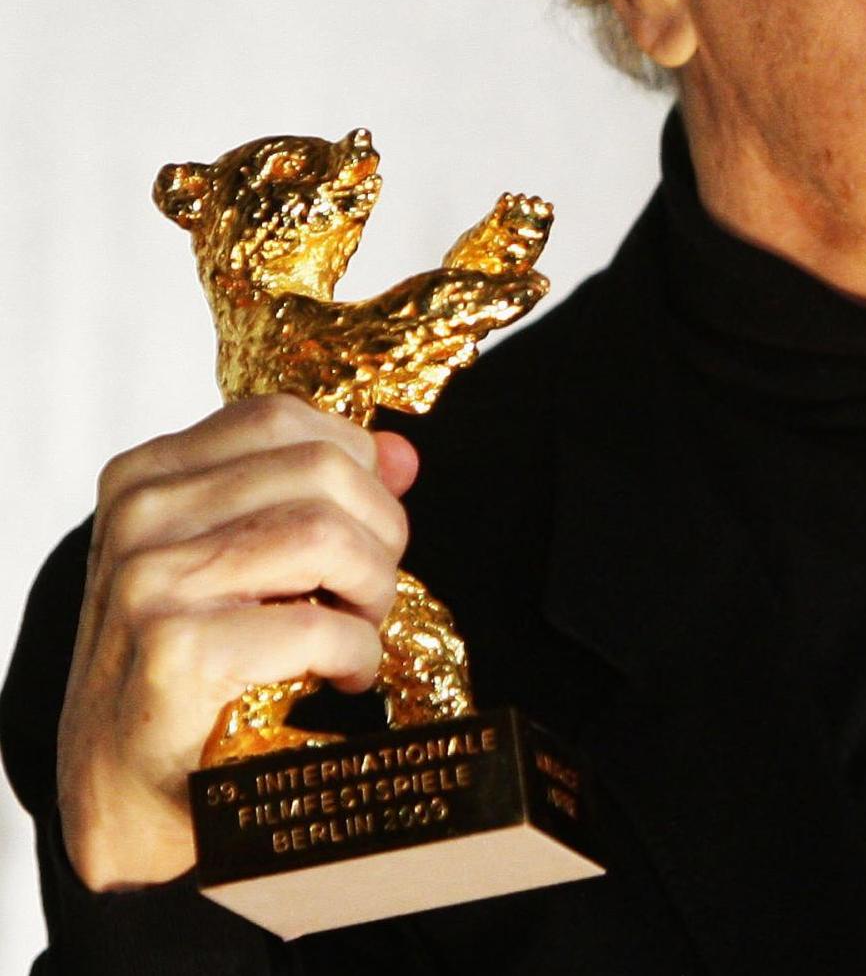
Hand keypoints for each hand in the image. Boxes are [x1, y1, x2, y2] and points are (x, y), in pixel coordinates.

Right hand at [55, 395, 413, 889]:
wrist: (120, 791)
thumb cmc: (187, 668)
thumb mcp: (240, 561)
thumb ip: (313, 494)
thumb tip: (401, 454)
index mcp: (145, 477)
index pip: (282, 417)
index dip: (353, 469)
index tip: (361, 529)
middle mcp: (138, 518)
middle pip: (321, 469)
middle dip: (378, 533)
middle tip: (370, 593)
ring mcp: (148, 583)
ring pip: (326, 536)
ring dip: (372, 593)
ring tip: (359, 632)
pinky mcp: (175, 652)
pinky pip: (319, 627)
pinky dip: (357, 655)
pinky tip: (341, 677)